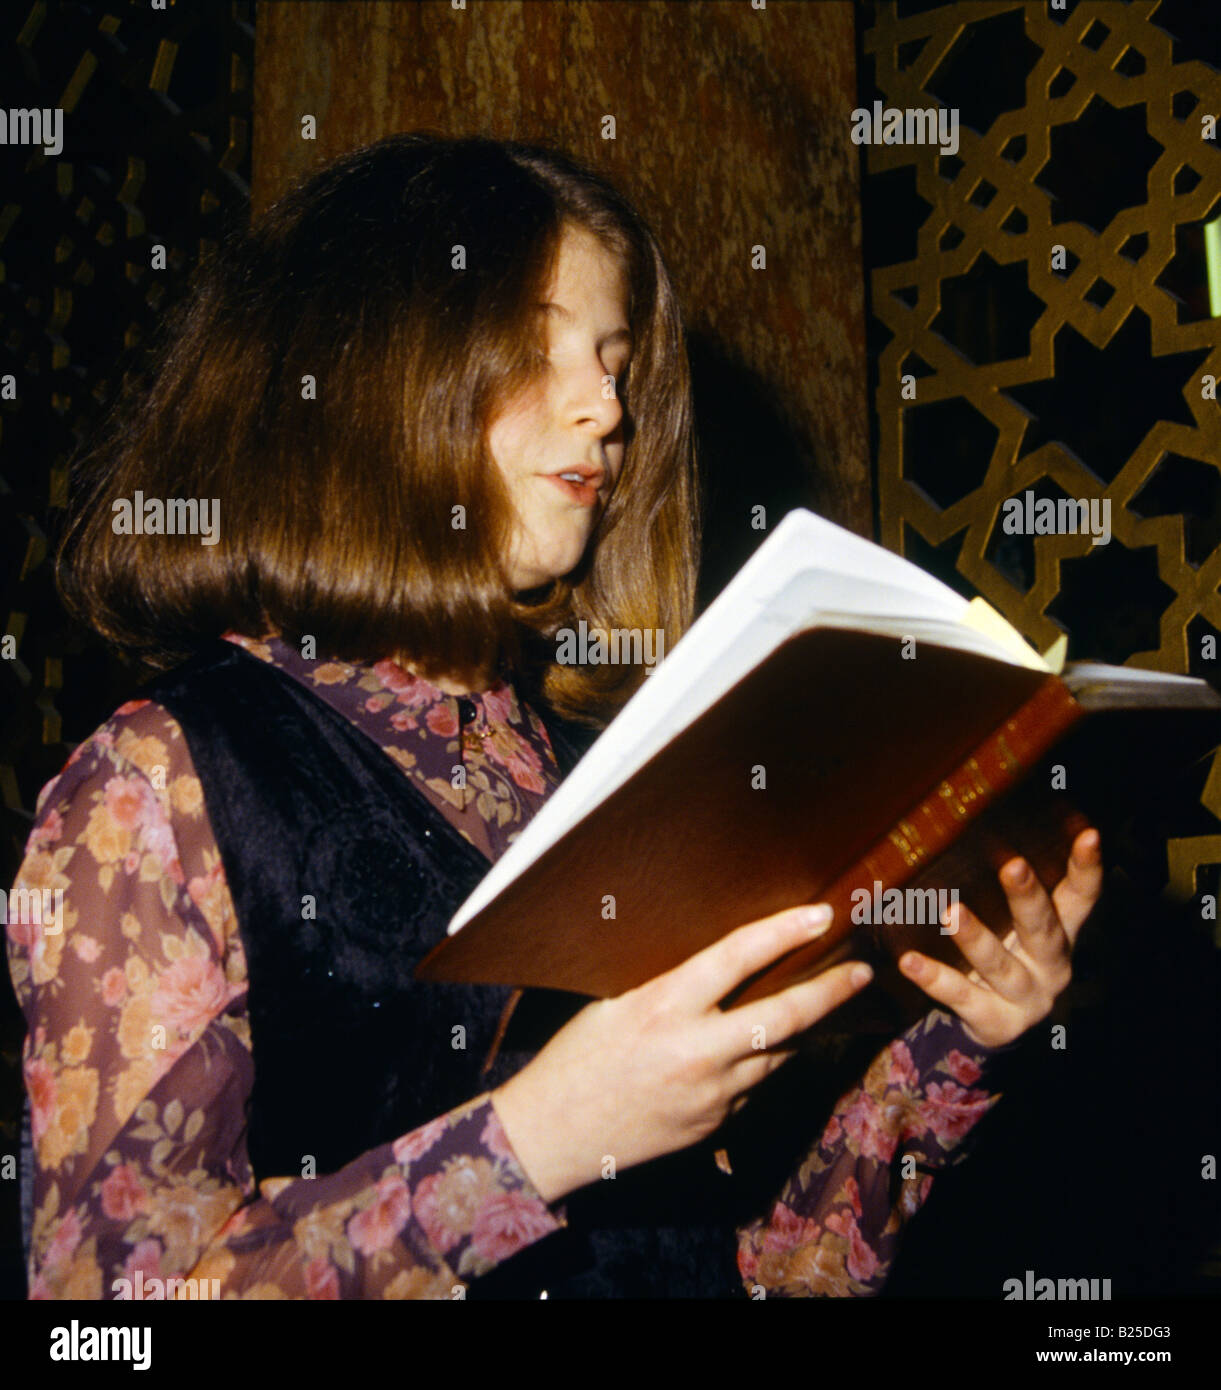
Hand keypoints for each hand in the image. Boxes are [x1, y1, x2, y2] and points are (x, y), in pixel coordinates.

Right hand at [491, 905, 873, 1202]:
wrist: (553, 1134)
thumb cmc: (576, 1056)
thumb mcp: (615, 1003)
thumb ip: (669, 983)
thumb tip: (721, 957)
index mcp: (663, 1006)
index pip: (736, 958)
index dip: (783, 931)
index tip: (821, 914)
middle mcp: (695, 1051)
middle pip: (783, 1016)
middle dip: (831, 990)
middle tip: (861, 970)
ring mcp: (711, 1095)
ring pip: (780, 1055)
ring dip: (802, 1029)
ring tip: (821, 1002)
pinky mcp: (716, 1126)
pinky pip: (756, 1088)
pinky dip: (764, 1065)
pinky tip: (761, 1050)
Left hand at [897, 827, 1102, 1048]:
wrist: (994, 1023)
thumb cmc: (1004, 954)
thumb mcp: (1015, 926)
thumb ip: (1008, 893)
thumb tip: (973, 830)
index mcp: (1060, 934)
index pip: (1079, 898)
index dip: (1087, 869)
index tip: (1089, 835)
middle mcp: (1050, 966)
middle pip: (1042, 930)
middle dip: (1028, 898)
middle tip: (1013, 866)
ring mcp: (1026, 997)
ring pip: (999, 965)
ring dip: (976, 938)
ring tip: (952, 912)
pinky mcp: (996, 1022)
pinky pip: (961, 997)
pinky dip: (934, 978)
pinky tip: (909, 962)